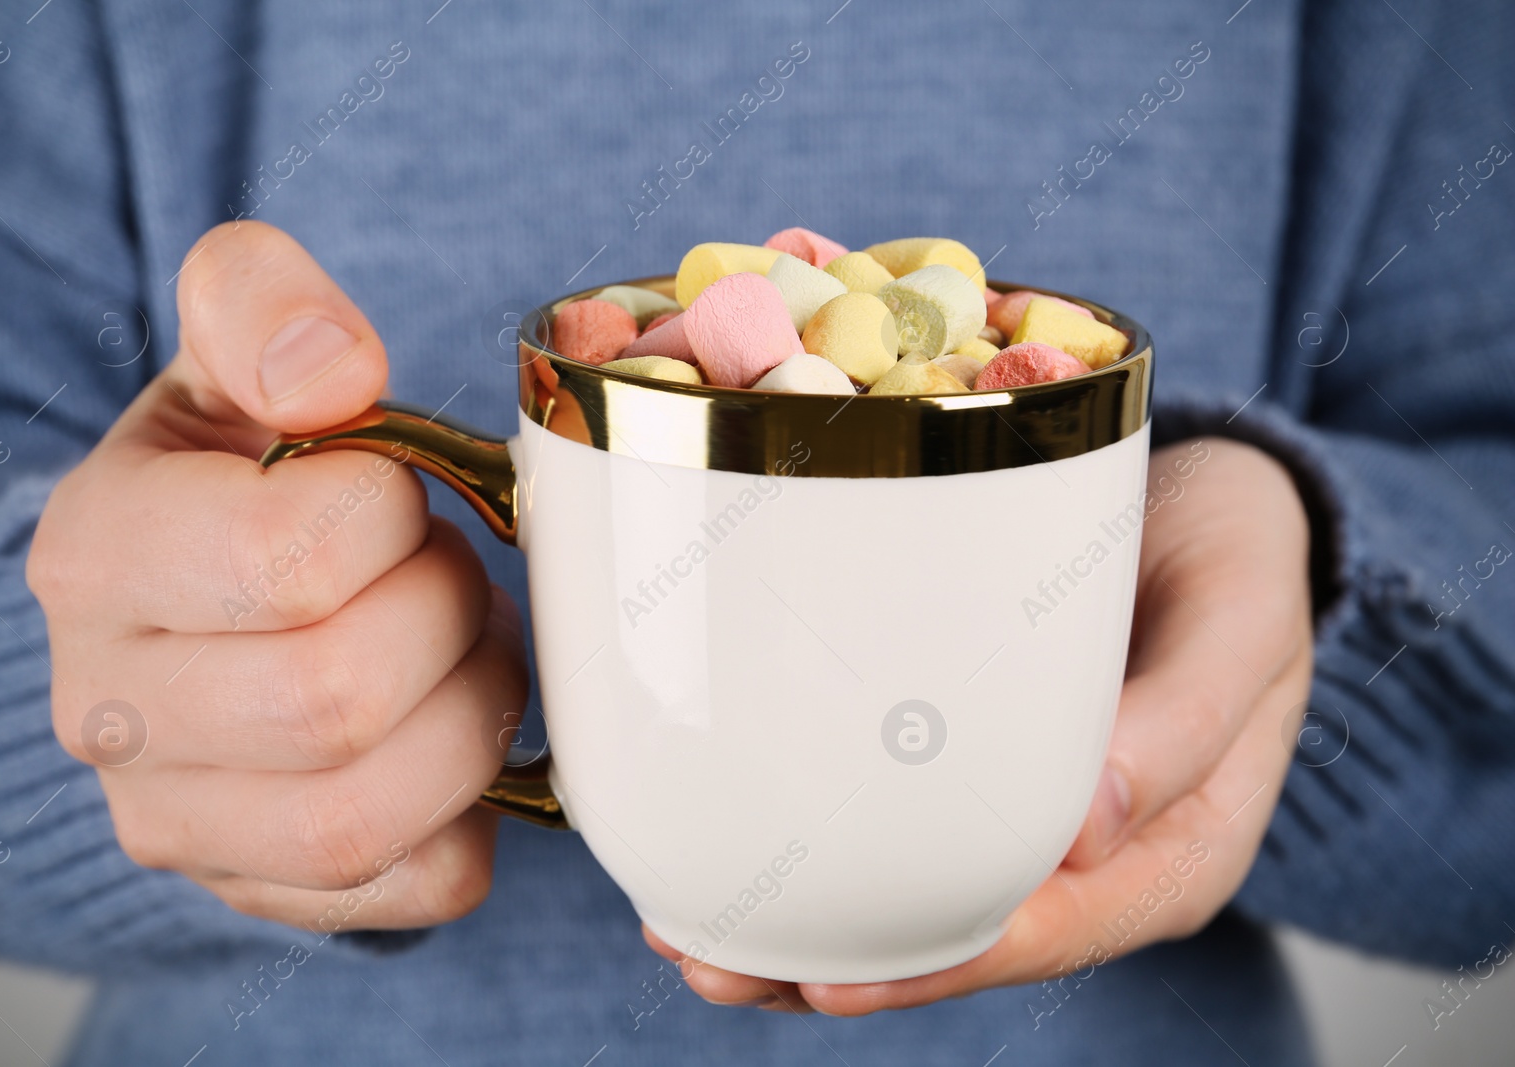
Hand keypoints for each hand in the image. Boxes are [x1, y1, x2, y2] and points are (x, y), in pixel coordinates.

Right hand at [28, 222, 524, 929]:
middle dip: (443, 616)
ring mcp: (181, 823)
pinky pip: (421, 883)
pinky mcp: (265, 890)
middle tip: (447, 573)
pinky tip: (452, 732)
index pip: (291, 558)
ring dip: (471, 714)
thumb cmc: (239, 472)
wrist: (207, 599)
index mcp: (97, 557)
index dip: (394, 515)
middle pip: (336, 698)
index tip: (396, 494)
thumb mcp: (231, 356)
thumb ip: (260, 306)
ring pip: (372, 815)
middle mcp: (112, 712)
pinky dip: (479, 808)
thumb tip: (331, 370)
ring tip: (465, 650)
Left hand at [645, 437, 1314, 1012]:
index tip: (830, 975)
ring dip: (814, 927)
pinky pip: (914, 835)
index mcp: (1176, 851)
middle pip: (963, 938)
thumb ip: (1186, 720)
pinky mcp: (996, 774)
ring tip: (692, 935)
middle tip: (713, 965)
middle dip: (840, 963)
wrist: (1224, 505)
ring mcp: (1045, 825)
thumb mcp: (1241, 620)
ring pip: (923, 903)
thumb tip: (1085, 832)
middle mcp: (1104, 861)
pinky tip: (753, 855)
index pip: (1047, 931)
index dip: (937, 964)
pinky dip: (834, 853)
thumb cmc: (1239, 559)